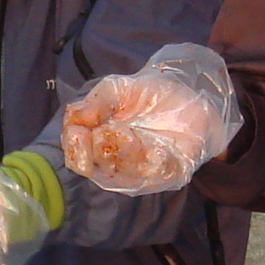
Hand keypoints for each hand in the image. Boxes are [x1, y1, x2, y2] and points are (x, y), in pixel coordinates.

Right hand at [60, 44, 242, 195]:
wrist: (190, 94)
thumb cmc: (147, 95)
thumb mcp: (117, 89)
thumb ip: (96, 100)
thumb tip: (77, 118)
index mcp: (97, 146)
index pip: (77, 156)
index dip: (74, 147)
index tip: (78, 131)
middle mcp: (117, 165)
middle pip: (99, 171)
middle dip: (99, 152)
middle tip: (105, 131)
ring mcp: (145, 173)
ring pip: (128, 175)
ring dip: (125, 156)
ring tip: (127, 134)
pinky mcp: (172, 173)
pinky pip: (160, 176)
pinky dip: (155, 165)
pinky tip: (155, 150)